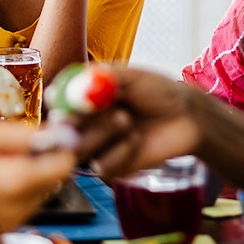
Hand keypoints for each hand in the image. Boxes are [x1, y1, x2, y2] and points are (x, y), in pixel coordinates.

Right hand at [0, 121, 75, 232]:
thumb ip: (23, 136)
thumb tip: (56, 136)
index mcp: (17, 183)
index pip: (63, 166)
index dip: (58, 147)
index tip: (44, 136)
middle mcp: (18, 210)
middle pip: (50, 181)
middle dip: (37, 162)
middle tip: (5, 149)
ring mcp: (7, 225)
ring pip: (35, 195)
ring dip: (24, 177)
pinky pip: (19, 207)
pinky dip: (10, 192)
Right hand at [57, 66, 202, 179]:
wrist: (186, 117)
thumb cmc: (158, 92)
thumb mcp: (130, 76)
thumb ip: (103, 76)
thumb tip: (74, 83)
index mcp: (84, 97)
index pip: (57, 103)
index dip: (58, 104)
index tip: (63, 101)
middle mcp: (85, 123)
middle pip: (61, 130)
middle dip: (78, 121)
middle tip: (96, 111)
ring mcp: (96, 147)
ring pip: (79, 149)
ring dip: (102, 132)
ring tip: (125, 119)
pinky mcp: (111, 167)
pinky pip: (102, 165)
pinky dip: (120, 151)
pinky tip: (135, 139)